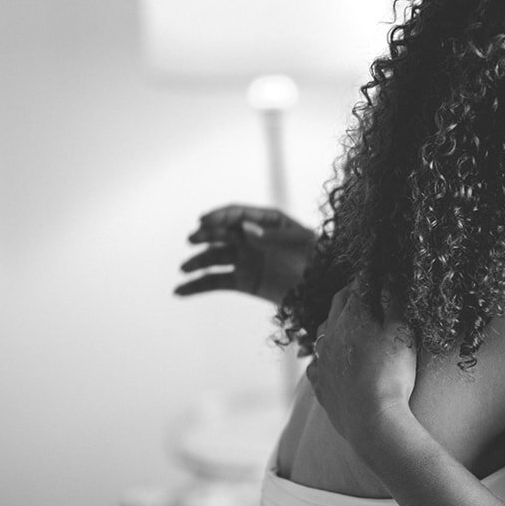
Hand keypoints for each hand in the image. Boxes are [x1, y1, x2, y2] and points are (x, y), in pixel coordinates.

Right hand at [175, 205, 316, 305]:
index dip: (220, 216)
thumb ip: (273, 236)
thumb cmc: (318, 259)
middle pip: (222, 233)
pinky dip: (197, 286)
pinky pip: (216, 281)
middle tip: (193, 239)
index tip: (204, 220)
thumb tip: (246, 228)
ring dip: (197, 261)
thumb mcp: (301, 243)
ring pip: (215, 258)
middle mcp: (252, 238)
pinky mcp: (243, 282)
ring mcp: (245, 259)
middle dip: (206, 235)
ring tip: (184, 269)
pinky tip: (179, 290)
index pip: (238, 215)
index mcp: (267, 221)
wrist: (324, 290)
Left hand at [305, 286, 417, 449]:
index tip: (376, 273)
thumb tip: (388, 277)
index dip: (368, 278)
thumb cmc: (392, 373)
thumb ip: (394, 302)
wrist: (373, 420)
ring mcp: (322, 361)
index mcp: (351, 316)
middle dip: (349, 296)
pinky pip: (318, 365)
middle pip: (337, 306)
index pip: (358, 286)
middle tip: (362, 292)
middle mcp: (330, 334)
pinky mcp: (321, 385)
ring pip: (323, 334)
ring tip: (346, 325)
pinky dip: (326, 358)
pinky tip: (332, 363)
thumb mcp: (402, 332)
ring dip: (334, 325)